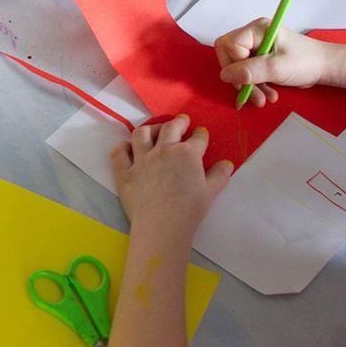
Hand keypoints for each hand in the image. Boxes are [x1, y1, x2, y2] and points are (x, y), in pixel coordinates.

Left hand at [109, 115, 232, 237]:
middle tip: (181, 121)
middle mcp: (164, 150)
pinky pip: (119, 153)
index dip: (200, 134)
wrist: (162, 225)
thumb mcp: (210, 192)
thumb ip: (219, 175)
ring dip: (151, 128)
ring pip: (142, 133)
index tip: (201, 134)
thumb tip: (227, 164)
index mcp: (187, 153)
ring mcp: (142, 159)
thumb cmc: (189, 210)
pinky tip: (127, 148)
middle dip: (178, 122)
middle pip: (170, 128)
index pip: (197, 138)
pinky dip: (122, 147)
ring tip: (155, 130)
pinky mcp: (125, 171)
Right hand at [216, 19, 335, 107]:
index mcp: (257, 30)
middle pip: (229, 56)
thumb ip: (251, 71)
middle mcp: (253, 35)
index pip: (229, 45)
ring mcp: (256, 47)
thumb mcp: (277, 68)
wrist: (324, 68)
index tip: (251, 76)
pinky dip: (255, 86)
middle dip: (240, 78)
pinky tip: (267, 94)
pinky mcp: (260, 58)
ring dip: (248, 86)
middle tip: (252, 93)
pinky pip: (247, 72)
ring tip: (264, 99)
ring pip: (237, 67)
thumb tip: (225, 76)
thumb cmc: (305, 62)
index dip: (235, 64)